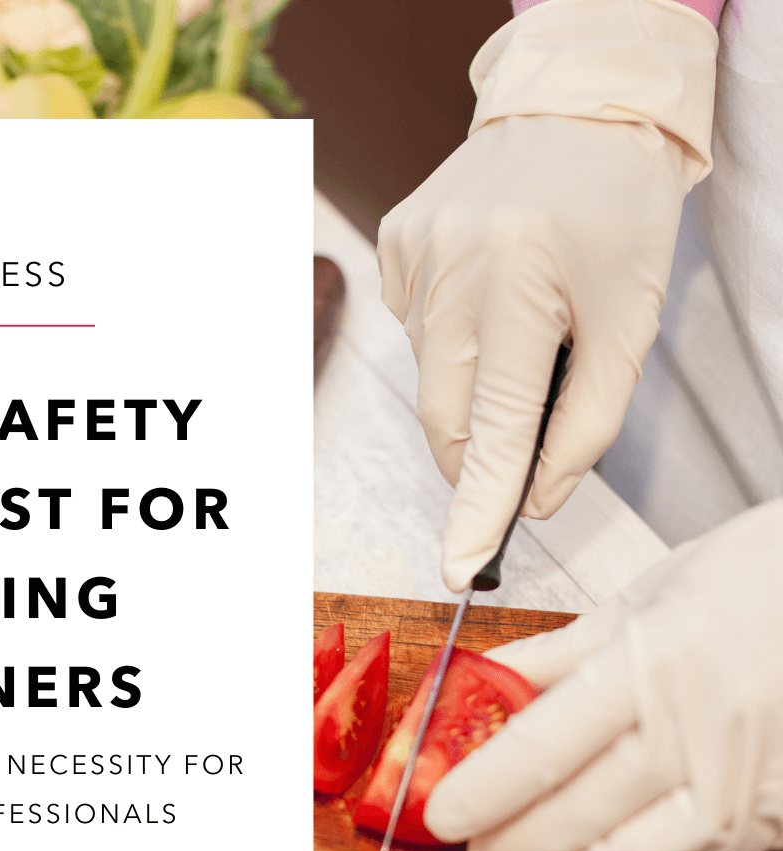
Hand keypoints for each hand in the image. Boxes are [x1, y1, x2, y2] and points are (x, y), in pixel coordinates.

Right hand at [376, 0, 716, 592]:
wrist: (578, 108)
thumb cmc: (617, 215)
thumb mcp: (632, 322)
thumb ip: (587, 422)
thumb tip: (534, 497)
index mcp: (523, 281)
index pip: (495, 426)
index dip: (479, 506)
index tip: (460, 567)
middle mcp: (453, 266)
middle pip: (445, 415)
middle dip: (478, 447)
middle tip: (521, 432)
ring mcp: (412, 253)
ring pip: (430, 378)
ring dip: (472, 382)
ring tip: (518, 321)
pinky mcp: (392, 244)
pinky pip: (414, 331)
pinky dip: (451, 337)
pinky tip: (485, 292)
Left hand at [423, 499, 782, 850]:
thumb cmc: (756, 577)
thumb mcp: (644, 598)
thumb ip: (558, 654)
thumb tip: (484, 680)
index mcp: (650, 663)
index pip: (541, 748)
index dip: (481, 791)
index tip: (439, 813)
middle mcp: (698, 729)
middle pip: (580, 810)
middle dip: (513, 842)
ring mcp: (747, 778)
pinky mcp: (782, 809)